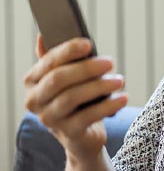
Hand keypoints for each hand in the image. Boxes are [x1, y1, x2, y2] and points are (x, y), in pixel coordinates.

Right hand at [24, 34, 127, 161]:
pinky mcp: (68, 133)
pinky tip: (123, 98)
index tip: (89, 44)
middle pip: (58, 79)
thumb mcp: (67, 76)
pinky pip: (88, 116)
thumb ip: (57, 58)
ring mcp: (50, 119)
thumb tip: (43, 36)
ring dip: (99, 86)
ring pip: (72, 97)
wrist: (82, 134)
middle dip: (86, 68)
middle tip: (110, 61)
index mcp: (33, 81)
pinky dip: (108, 105)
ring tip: (119, 80)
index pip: (48, 62)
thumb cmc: (75, 95)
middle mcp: (35, 101)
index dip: (68, 51)